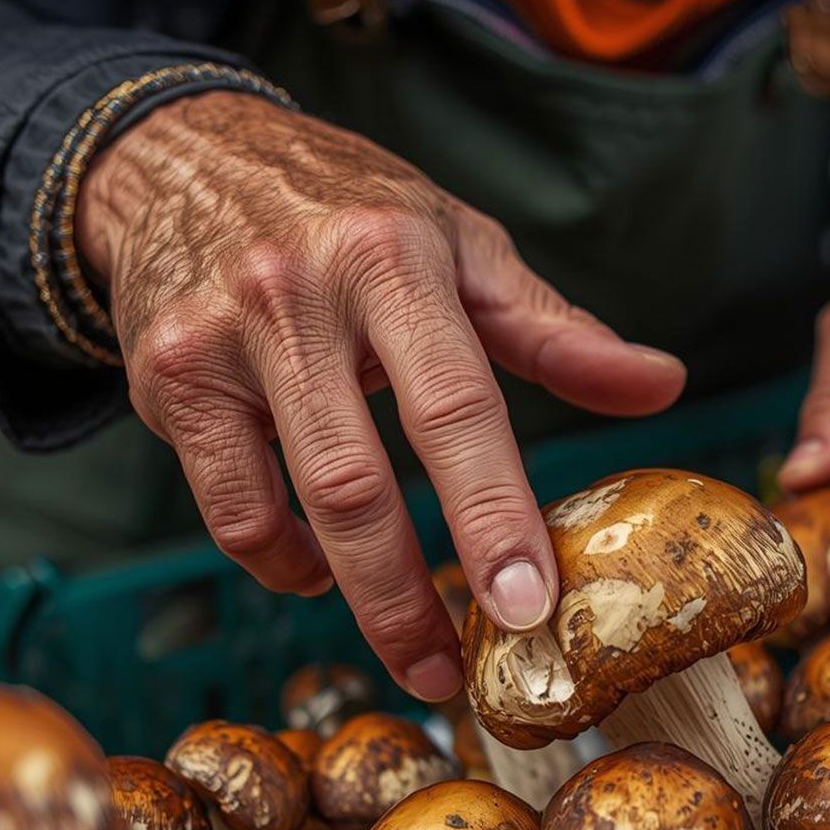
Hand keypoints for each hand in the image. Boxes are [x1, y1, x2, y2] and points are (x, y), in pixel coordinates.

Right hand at [80, 92, 685, 699]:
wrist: (180, 155)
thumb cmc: (350, 209)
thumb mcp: (459, 244)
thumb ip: (555, 330)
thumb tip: (662, 385)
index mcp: (392, 259)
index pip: (454, 404)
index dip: (492, 512)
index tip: (531, 602)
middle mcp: (297, 296)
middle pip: (359, 480)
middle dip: (411, 596)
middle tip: (466, 674)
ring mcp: (219, 341)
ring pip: (292, 505)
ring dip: (359, 601)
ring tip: (419, 657)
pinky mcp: (167, 380)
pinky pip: (226, 507)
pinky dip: (282, 560)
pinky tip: (324, 571)